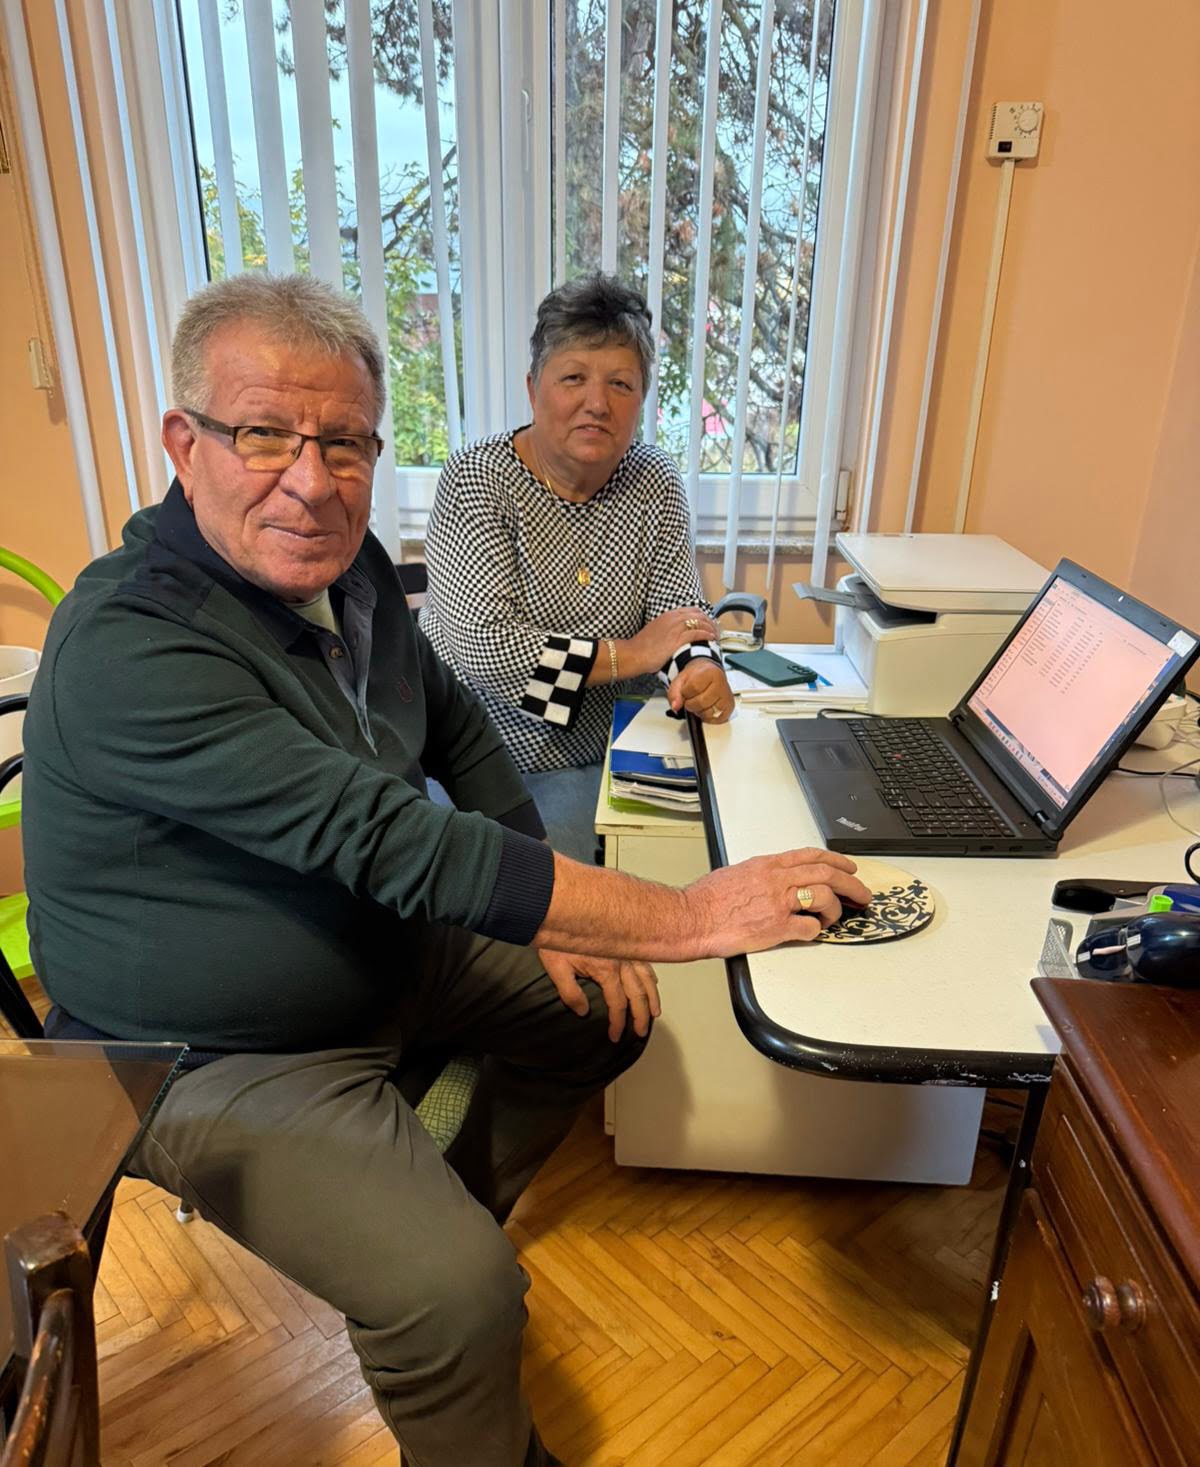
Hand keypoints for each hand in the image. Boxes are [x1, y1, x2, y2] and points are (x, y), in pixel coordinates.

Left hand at [538, 947, 660, 1041]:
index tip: (616, 1036)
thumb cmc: (556, 936)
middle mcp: (622, 961)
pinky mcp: (625, 941)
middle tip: (641, 1032)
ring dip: (651, 997)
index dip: (618, 1022)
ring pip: (646, 977)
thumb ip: (570, 993)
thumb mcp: (556, 967)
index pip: (617, 1003)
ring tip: (654, 1013)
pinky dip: (651, 975)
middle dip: (641, 1016)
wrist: (561, 906)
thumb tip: (583, 1011)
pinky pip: (644, 961)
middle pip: (637, 994)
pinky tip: (652, 982)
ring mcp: (626, 950)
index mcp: (606, 970)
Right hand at [623, 606, 717, 676]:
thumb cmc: (642, 647)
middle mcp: (673, 618)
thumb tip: (674, 635)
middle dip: (709, 621)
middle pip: (699, 614)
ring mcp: (676, 628)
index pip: (692, 610)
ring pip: (700, 622)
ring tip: (716, 635)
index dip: (703, 616)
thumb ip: (667, 629)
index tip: (707, 624)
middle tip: (715, 630)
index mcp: (668, 615)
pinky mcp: (677, 639)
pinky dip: (707, 635)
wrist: (634, 654)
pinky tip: (711, 639)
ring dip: (711, 628)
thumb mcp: (656, 631)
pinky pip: (698, 633)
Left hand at [667, 661, 732, 722]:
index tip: (686, 691)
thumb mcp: (681, 680)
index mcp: (710, 672)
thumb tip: (676, 706)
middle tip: (691, 698)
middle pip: (701, 702)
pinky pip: (715, 719)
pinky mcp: (729, 707)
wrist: (708, 674)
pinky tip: (706, 707)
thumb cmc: (696, 676)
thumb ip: (674, 693)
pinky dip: (707, 717)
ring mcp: (726, 697)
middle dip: (691, 704)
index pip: (694, 688)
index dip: (685, 693)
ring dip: (699, 711)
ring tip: (699, 702)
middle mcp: (721, 684)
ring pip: (708, 713)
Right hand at [683, 849, 871, 955]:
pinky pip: (809, 928)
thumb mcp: (738, 872)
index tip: (849, 868)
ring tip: (834, 918)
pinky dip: (816, 931)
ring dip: (835, 909)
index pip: (811, 856)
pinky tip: (811, 932)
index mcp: (768, 865)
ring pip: (823, 897)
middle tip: (861, 894)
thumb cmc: (707, 899)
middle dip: (851, 884)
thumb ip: (762, 874)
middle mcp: (776, 880)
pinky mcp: (776, 928)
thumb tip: (777, 880)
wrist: (692, 917)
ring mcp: (778, 903)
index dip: (837, 860)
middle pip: (826, 874)